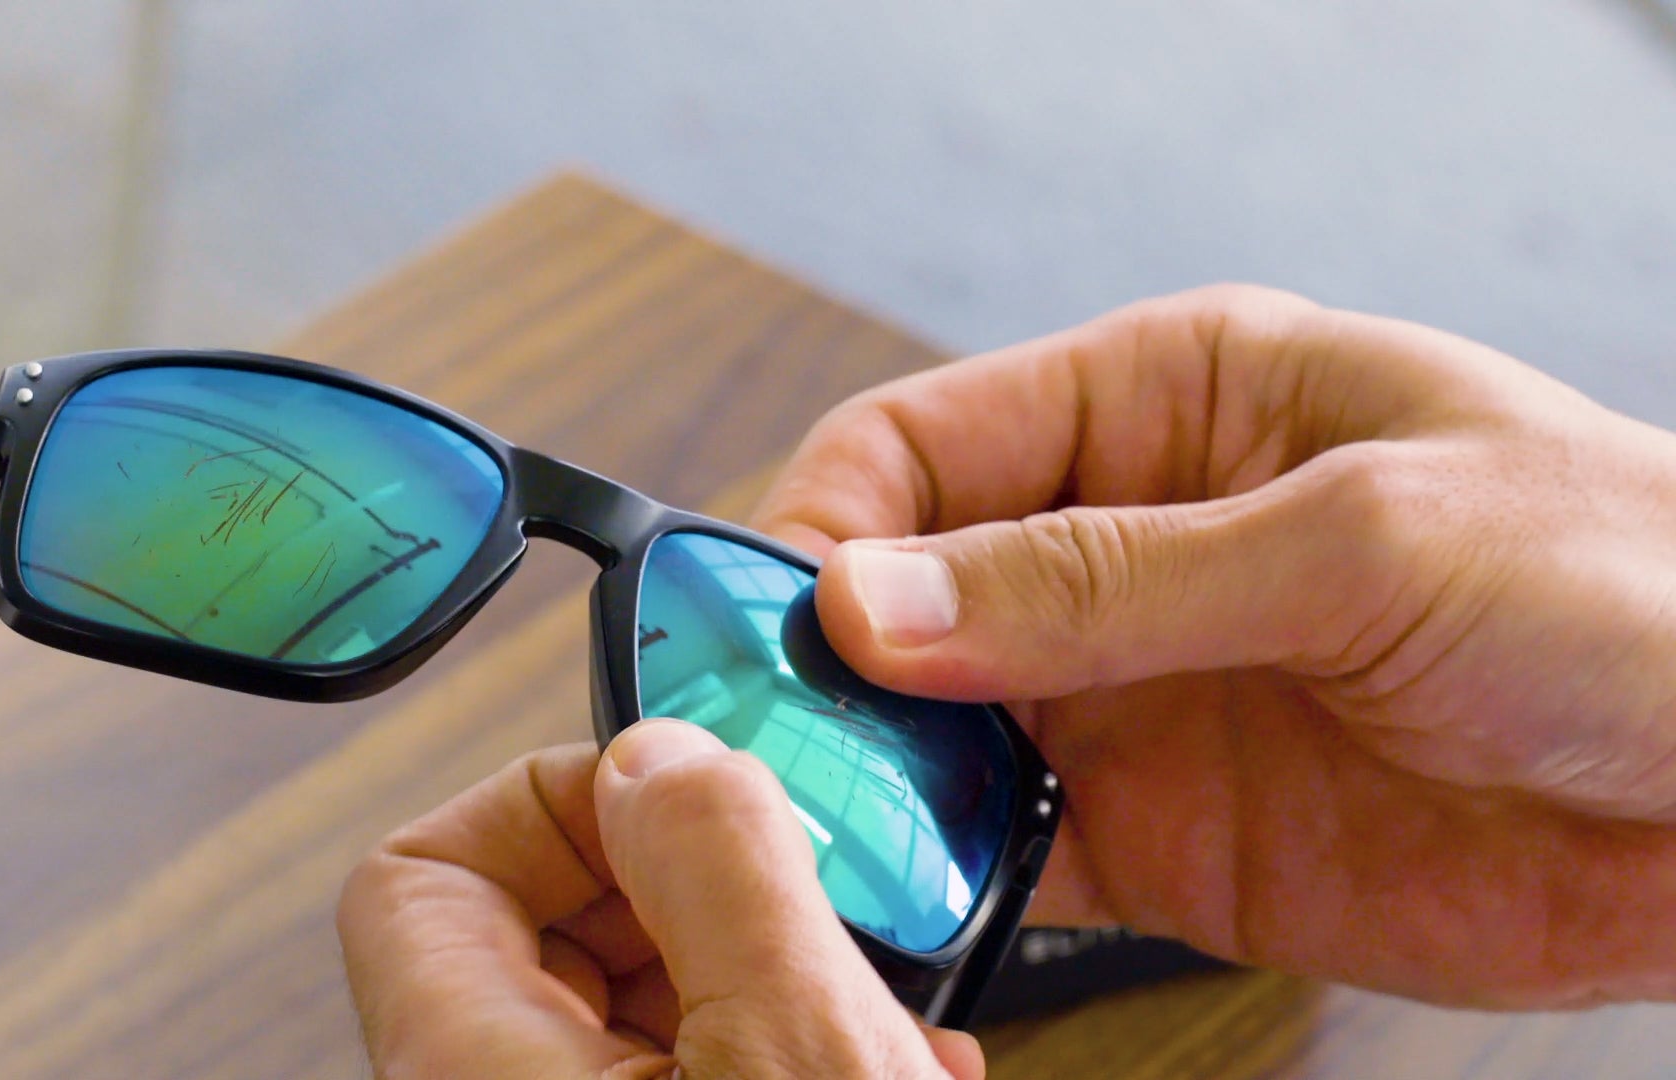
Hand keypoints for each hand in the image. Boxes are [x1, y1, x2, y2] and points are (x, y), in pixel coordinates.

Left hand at [337, 719, 982, 1078]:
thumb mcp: (801, 1051)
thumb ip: (718, 871)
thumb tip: (665, 755)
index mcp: (477, 1073)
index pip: (417, 872)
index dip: (545, 797)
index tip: (675, 794)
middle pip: (536, 924)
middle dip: (683, 879)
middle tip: (798, 884)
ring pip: (628, 999)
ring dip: (751, 962)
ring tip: (873, 986)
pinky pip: (683, 1071)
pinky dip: (774, 1042)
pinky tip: (888, 1058)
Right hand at [752, 284, 1675, 1007]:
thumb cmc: (1632, 581)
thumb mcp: (1358, 538)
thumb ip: (1104, 576)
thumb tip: (876, 598)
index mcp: (1170, 406)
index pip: (929, 444)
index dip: (830, 523)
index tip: (776, 619)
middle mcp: (1130, 546)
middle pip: (904, 589)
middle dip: (826, 661)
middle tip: (772, 739)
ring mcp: (1138, 694)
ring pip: (934, 725)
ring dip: (870, 776)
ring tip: (828, 830)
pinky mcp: (1164, 831)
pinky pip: (1005, 847)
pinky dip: (941, 878)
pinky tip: (912, 898)